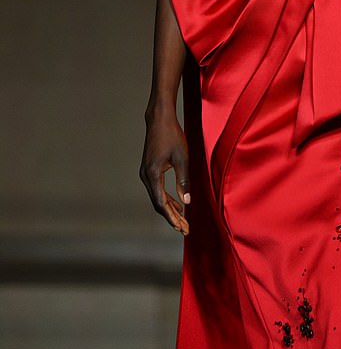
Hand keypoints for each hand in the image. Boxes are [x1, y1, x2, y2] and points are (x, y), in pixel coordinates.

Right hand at [139, 105, 189, 234]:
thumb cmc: (172, 135)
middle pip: (158, 204)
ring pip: (157, 198)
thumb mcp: (182, 157)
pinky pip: (157, 189)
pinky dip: (167, 198)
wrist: (159, 119)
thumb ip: (184, 180)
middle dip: (172, 217)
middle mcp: (145, 176)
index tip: (183, 228)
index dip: (172, 218)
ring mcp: (145, 173)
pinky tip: (177, 203)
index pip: (161, 204)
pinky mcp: (148, 169)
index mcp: (152, 175)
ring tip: (183, 220)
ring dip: (169, 209)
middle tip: (185, 230)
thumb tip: (187, 202)